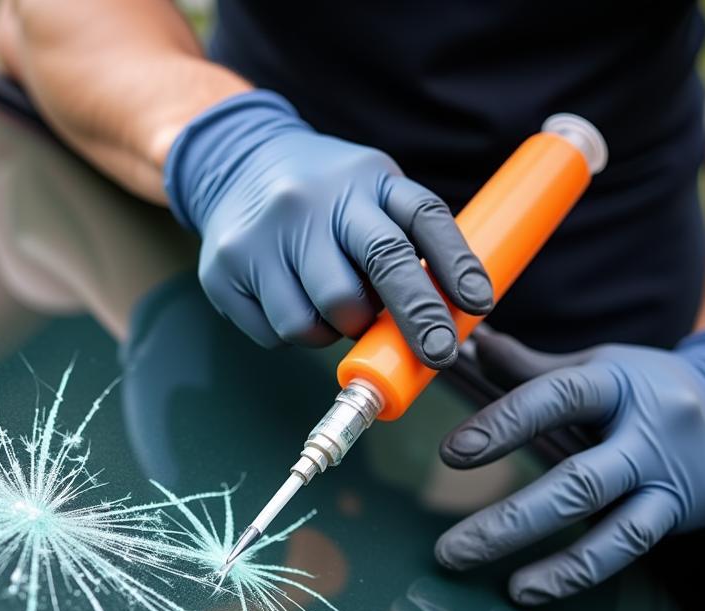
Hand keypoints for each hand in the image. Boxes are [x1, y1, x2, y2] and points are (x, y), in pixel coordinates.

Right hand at [163, 90, 492, 364]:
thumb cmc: (323, 196)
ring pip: (319, 320)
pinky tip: (291, 301)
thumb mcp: (371, 192)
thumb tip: (448, 318)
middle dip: (416, 318)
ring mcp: (265, 235)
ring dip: (336, 331)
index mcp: (366, 179)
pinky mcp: (227, 269)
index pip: (422, 217)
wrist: (235, 163)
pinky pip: (277, 333)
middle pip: (376, 268)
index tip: (477, 304)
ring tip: (332, 309)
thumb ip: (406, 241)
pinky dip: (295, 334)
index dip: (455, 264)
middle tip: (437, 353)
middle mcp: (315, 201)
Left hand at [435, 327, 704, 603]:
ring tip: (507, 590)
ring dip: (556, 565)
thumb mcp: (590, 367)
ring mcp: (671, 474)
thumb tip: (468, 345)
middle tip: (449, 552)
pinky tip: (534, 590)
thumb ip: (526, 368)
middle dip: (510, 521)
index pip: (555, 397)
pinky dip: (579, 573)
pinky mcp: (685, 509)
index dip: (503, 425)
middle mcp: (649, 428)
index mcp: (615, 382)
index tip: (451, 454)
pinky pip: (630, 548)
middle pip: (577, 481)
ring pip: (614, 527)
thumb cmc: (637, 386)